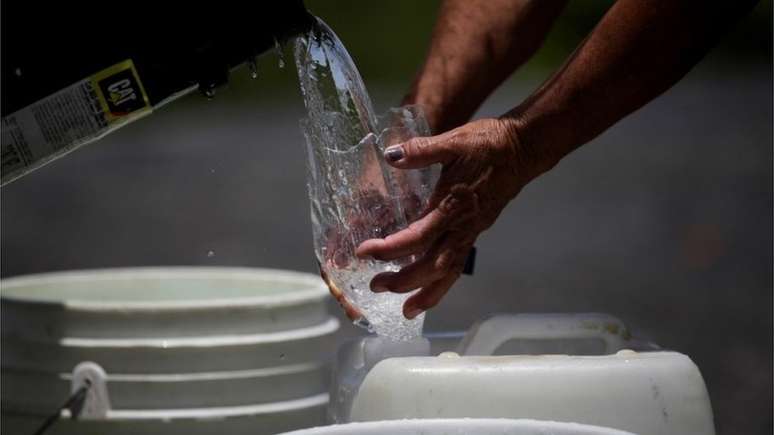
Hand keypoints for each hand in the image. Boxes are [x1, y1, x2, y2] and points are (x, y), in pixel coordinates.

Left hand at [356, 117, 554, 318]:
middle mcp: (462, 226)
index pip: (418, 236)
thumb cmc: (487, 144)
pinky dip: (441, 283)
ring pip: (448, 272)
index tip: (364, 252)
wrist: (522, 150)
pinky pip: (457, 265)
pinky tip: (428, 290)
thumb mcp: (453, 141)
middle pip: (433, 265)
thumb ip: (421, 150)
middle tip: (375, 285)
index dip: (390, 248)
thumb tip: (390, 155)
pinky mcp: (475, 232)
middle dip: (404, 280)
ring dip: (427, 293)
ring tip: (406, 311)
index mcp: (452, 205)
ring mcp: (471, 232)